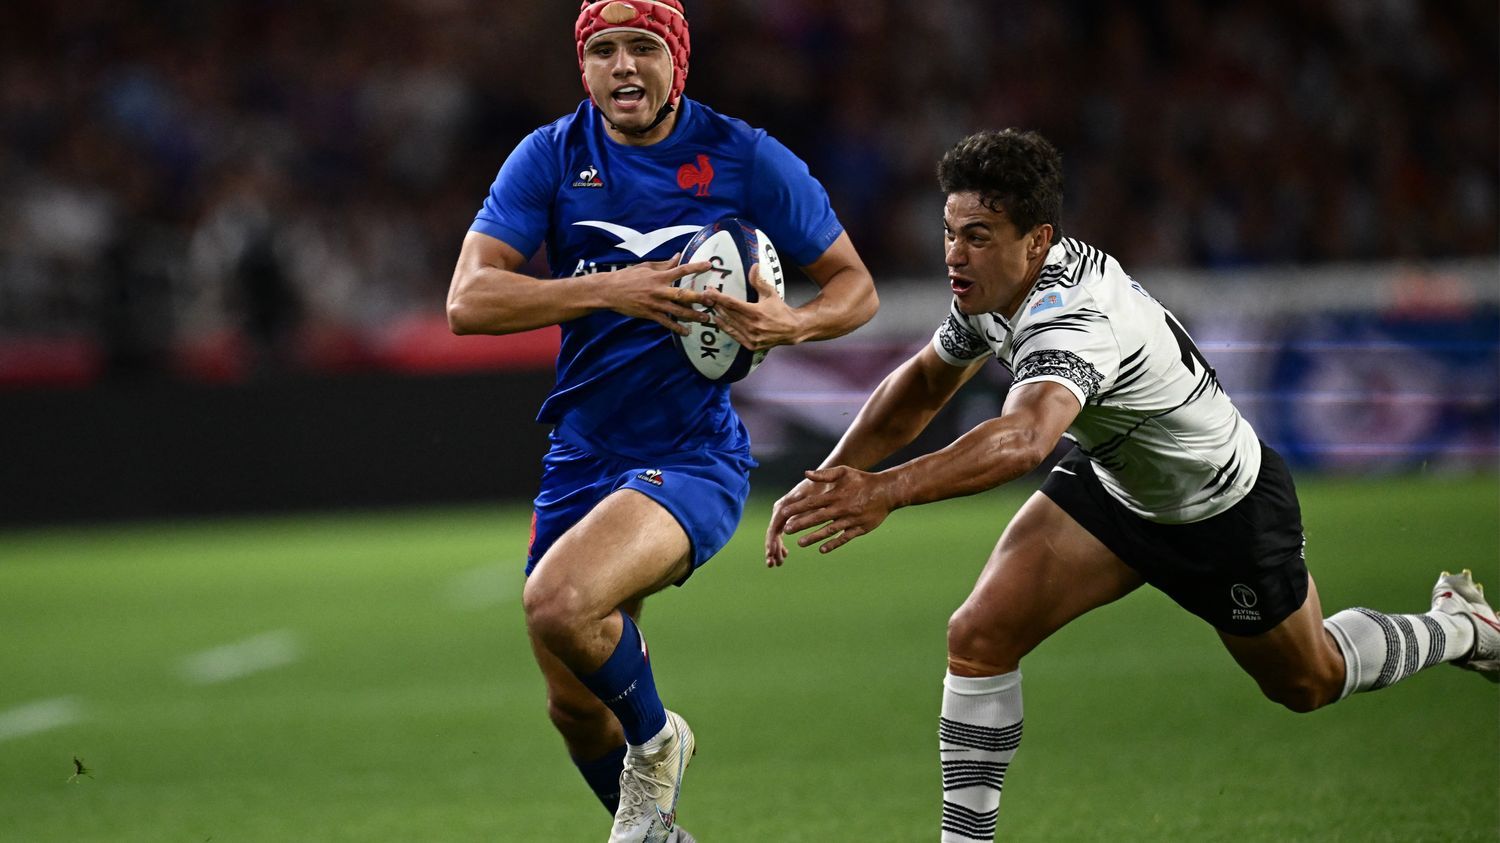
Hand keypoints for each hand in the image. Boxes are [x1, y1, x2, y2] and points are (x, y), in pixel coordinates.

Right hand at [603, 254, 713, 334]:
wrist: (609, 291)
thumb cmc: (627, 277)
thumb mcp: (646, 267)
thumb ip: (664, 264)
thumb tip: (678, 256)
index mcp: (659, 276)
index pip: (681, 270)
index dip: (696, 267)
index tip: (709, 265)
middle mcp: (659, 290)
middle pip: (682, 294)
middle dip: (698, 298)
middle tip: (712, 300)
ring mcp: (655, 304)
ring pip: (677, 311)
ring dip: (693, 315)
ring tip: (706, 319)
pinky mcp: (649, 314)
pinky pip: (666, 323)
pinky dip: (677, 328)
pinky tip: (687, 332)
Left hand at [699, 263, 802, 349]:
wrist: (792, 330)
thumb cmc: (780, 310)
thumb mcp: (771, 294)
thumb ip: (759, 281)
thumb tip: (754, 266)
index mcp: (756, 313)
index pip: (731, 303)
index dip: (718, 297)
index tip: (709, 290)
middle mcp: (752, 327)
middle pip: (727, 313)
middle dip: (715, 303)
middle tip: (706, 295)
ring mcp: (751, 338)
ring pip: (728, 324)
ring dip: (718, 314)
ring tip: (711, 305)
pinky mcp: (750, 345)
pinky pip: (733, 335)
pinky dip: (724, 327)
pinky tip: (718, 319)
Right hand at [765, 475, 826, 566]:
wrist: (828, 478)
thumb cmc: (820, 486)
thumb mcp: (812, 496)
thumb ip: (799, 510)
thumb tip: (785, 528)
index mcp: (783, 506)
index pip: (773, 527)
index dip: (771, 542)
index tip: (771, 555)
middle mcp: (781, 510)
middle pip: (772, 533)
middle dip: (771, 549)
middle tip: (772, 564)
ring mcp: (786, 514)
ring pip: (776, 535)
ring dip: (775, 549)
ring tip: (777, 563)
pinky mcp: (792, 517)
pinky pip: (783, 533)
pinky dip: (782, 545)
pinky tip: (784, 555)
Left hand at [766, 465, 892, 563]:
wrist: (887, 491)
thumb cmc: (863, 480)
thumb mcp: (844, 472)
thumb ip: (824, 474)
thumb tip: (806, 474)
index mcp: (836, 495)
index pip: (812, 503)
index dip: (797, 509)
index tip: (784, 514)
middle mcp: (841, 508)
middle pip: (817, 518)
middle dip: (801, 524)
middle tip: (786, 530)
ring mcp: (850, 520)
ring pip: (829, 530)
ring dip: (814, 537)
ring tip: (800, 543)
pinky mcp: (859, 529)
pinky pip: (844, 538)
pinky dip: (833, 544)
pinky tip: (822, 549)